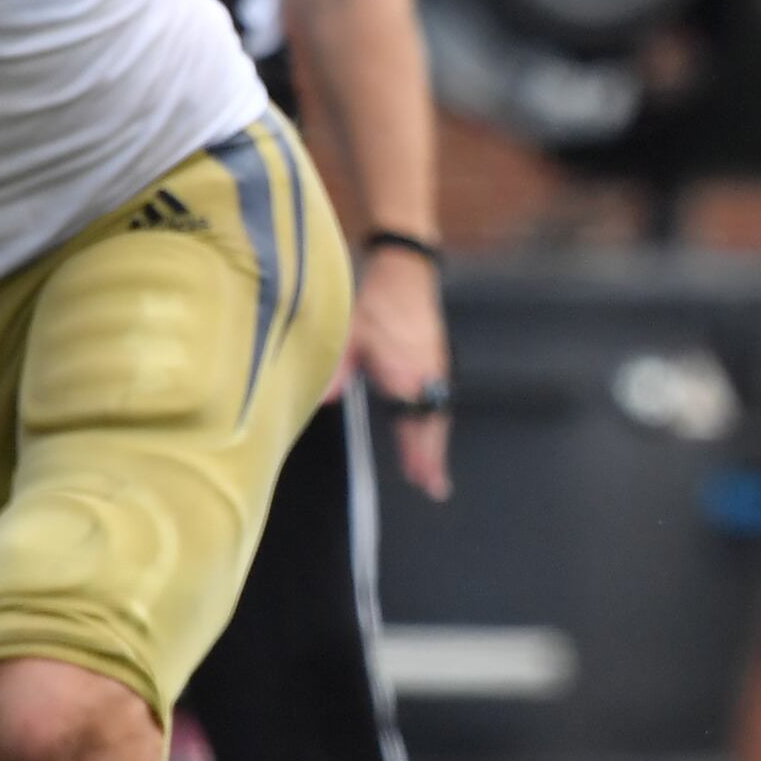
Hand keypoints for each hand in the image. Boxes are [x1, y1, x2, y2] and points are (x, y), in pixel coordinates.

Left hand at [348, 242, 453, 499]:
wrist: (406, 272)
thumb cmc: (377, 303)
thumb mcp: (349, 335)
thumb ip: (337, 371)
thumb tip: (321, 402)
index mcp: (407, 375)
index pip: (416, 424)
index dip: (419, 454)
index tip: (421, 479)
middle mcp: (427, 375)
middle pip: (433, 425)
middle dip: (431, 457)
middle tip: (434, 489)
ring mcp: (436, 367)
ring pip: (438, 413)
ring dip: (434, 441)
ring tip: (431, 470)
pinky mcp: (436, 359)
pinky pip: (438, 399)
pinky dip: (434, 421)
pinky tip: (427, 429)